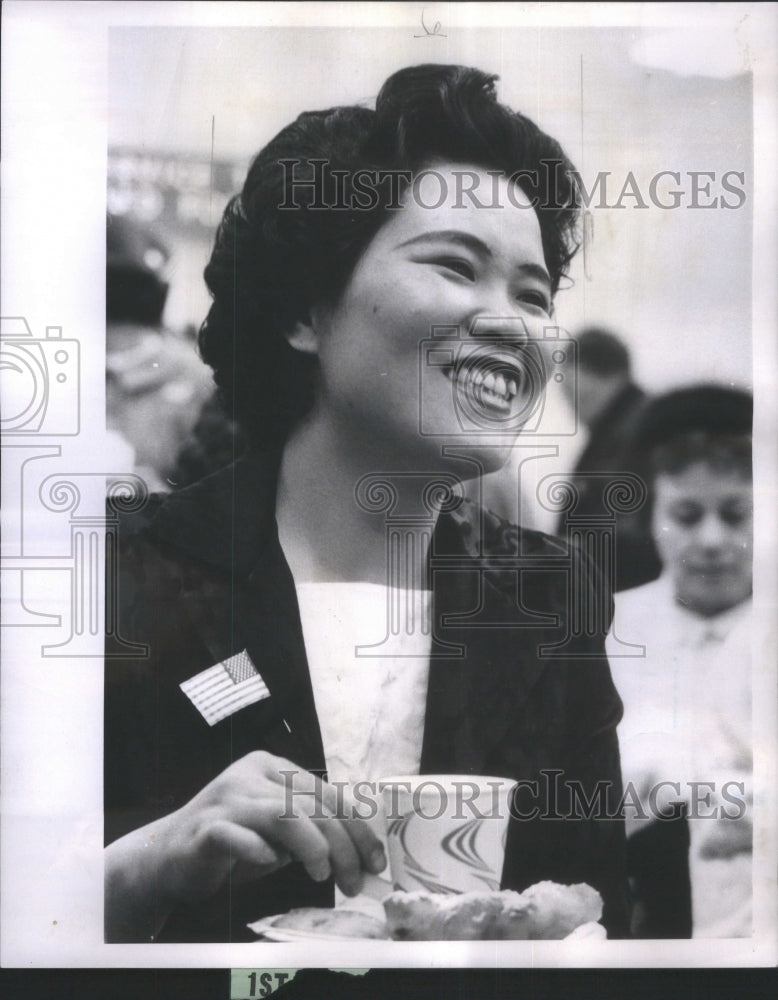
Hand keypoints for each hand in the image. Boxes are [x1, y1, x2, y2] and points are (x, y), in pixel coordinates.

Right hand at [105, 751, 385, 939]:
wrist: (166, 856)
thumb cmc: (232, 843)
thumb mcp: (278, 830)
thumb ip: (310, 826)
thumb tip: (361, 848)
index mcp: (272, 767)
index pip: (328, 793)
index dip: (358, 828)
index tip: (376, 861)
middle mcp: (251, 774)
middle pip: (313, 805)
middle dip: (344, 846)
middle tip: (357, 882)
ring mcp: (227, 798)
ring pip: (284, 814)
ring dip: (313, 848)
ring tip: (323, 875)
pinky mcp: (206, 827)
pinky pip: (238, 835)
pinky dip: (259, 851)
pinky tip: (271, 863)